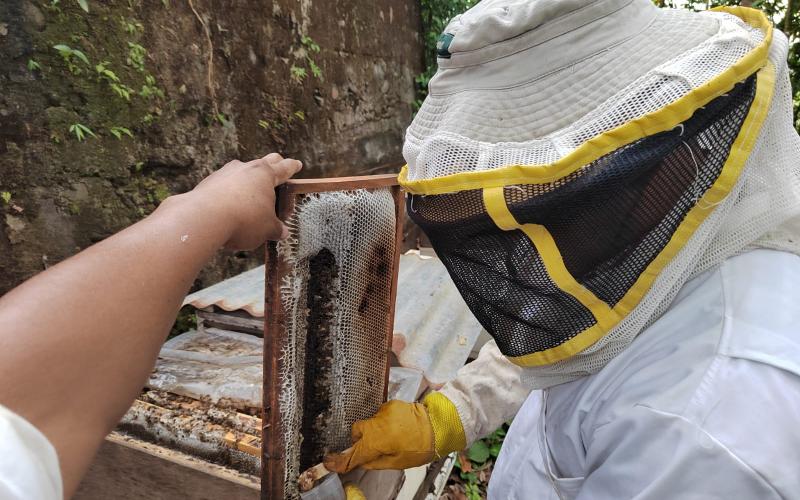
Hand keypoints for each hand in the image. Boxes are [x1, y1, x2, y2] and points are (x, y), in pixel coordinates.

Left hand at [181, 152, 301, 249]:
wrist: (204, 218)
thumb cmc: (243, 220)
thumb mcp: (266, 229)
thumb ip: (276, 229)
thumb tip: (282, 232)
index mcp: (266, 175)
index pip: (284, 168)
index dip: (292, 167)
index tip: (296, 164)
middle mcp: (246, 168)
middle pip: (264, 161)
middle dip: (273, 163)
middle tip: (278, 165)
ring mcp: (225, 173)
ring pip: (241, 172)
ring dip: (247, 180)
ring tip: (250, 193)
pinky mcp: (208, 183)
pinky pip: (223, 185)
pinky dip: (229, 192)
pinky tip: (228, 206)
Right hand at [324, 393, 466, 472]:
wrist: (438, 425)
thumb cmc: (420, 447)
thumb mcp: (397, 463)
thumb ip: (374, 462)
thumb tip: (361, 460)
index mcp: (378, 441)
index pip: (353, 453)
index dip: (339, 460)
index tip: (329, 462)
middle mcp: (377, 424)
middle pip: (356, 431)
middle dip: (359, 440)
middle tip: (372, 447)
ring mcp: (383, 411)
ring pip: (368, 422)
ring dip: (374, 430)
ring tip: (391, 436)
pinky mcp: (390, 404)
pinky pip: (380, 415)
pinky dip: (384, 422)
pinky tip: (397, 426)